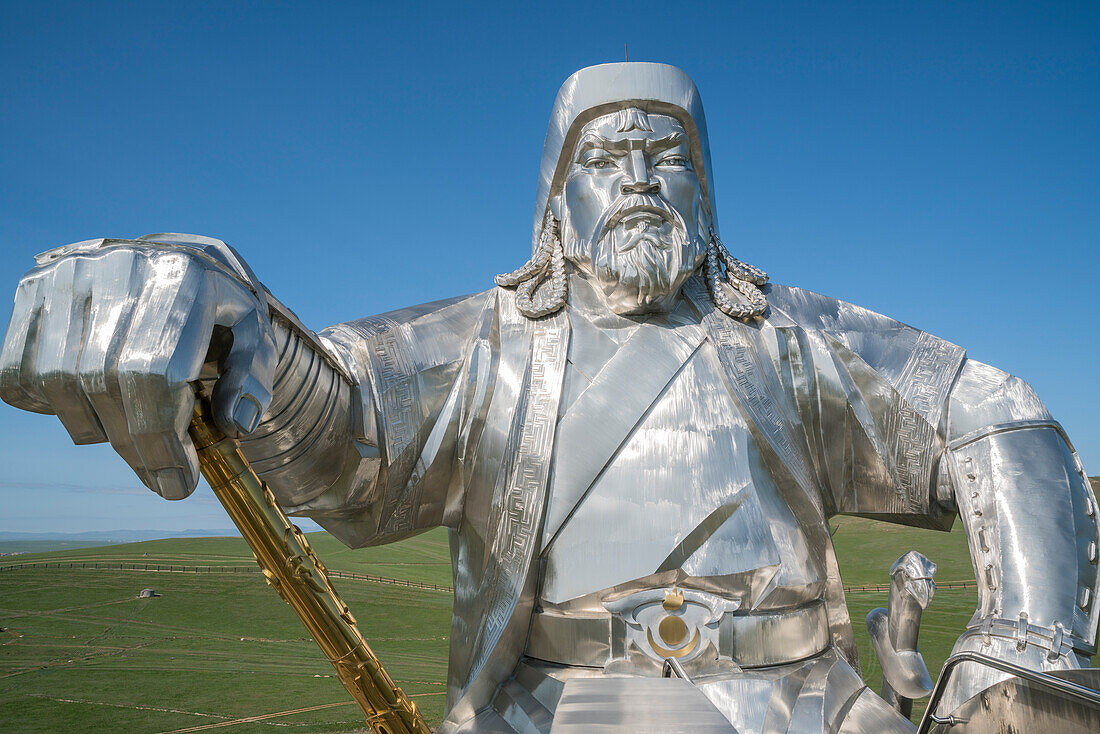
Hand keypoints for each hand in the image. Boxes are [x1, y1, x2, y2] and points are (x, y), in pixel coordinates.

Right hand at [0, 237, 276, 499]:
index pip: (154, 374)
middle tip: (161, 478)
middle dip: (135, 447)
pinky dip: (45, 403)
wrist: (176, 254)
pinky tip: (89, 407)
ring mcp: (68, 275)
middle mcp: (119, 269)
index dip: (161, 440)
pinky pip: (17, 368)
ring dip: (95, 429)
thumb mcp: (254, 333)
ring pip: (59, 381)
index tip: (178, 483)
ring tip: (132, 438)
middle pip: (106, 384)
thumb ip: (252, 378)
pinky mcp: (35, 288)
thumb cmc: (219, 304)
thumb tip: (236, 426)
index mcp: (183, 277)